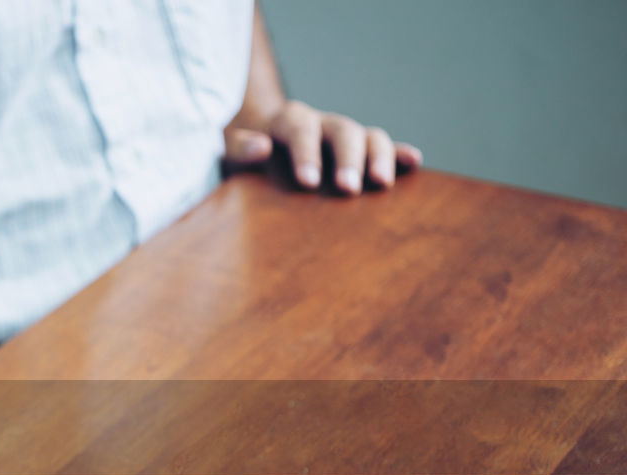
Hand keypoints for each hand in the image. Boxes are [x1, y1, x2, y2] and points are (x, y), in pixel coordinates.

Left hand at [224, 100, 422, 194]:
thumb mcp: (228, 148)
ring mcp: (343, 135)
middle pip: (342, 131)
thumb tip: (261, 147)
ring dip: (378, 158)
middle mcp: (321, 122)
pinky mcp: (358, 150)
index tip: (308, 182)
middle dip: (347, 160)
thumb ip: (238, 148)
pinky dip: (398, 153)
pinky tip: (413, 162)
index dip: (306, 154)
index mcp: (289, 120)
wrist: (257, 141)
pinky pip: (383, 148)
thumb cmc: (241, 151)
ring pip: (368, 136)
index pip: (300, 131)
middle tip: (349, 189)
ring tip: (383, 184)